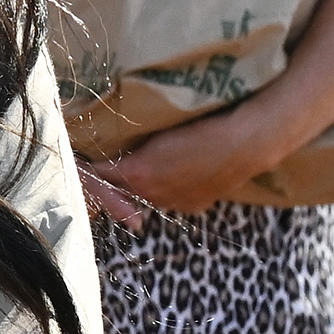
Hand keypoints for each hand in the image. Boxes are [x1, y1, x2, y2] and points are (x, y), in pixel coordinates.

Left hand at [91, 116, 265, 222]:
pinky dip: (169, 189)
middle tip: (112, 165)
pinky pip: (171, 200)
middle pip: (123, 190)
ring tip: (149, 166)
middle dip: (116, 179)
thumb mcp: (162, 132)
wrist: (244, 144)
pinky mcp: (193, 206)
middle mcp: (151, 193)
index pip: (101, 175)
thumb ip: (136, 147)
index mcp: (138, 173)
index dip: (94, 168)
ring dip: (144, 186)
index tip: (89, 159)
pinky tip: (178, 174)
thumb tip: (120, 153)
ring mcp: (173, 203)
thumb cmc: (202, 127)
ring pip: (148, 196)